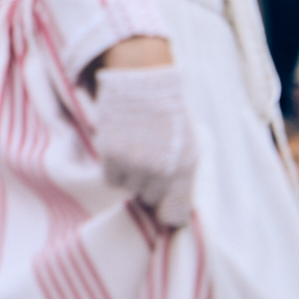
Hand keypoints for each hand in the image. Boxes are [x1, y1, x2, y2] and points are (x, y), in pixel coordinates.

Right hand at [93, 60, 197, 227]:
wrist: (142, 83)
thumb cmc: (168, 114)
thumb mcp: (188, 146)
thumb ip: (181, 176)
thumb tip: (171, 202)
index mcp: (184, 171)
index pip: (175, 215)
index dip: (168, 213)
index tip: (162, 208)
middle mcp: (159, 172)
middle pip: (149, 199)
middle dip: (148, 186)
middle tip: (147, 165)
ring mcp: (134, 165)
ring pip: (128, 188)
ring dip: (130, 176)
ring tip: (134, 153)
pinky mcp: (111, 155)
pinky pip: (110, 178)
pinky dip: (114, 169)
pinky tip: (120, 150)